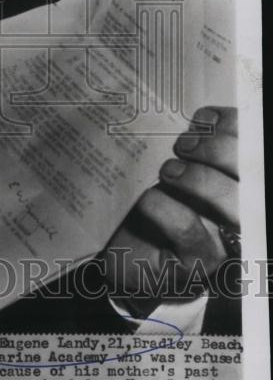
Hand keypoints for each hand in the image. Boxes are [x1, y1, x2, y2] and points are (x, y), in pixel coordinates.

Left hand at [105, 106, 237, 314]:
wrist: (125, 243)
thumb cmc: (155, 195)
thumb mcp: (175, 162)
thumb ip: (190, 142)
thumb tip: (194, 116)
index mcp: (239, 178)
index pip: (253, 147)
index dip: (236, 127)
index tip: (204, 118)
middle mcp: (243, 208)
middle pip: (253, 174)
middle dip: (219, 150)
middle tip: (183, 145)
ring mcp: (227, 238)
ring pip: (234, 204)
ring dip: (199, 179)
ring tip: (168, 171)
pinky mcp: (200, 262)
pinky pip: (190, 230)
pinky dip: (165, 208)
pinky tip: (147, 198)